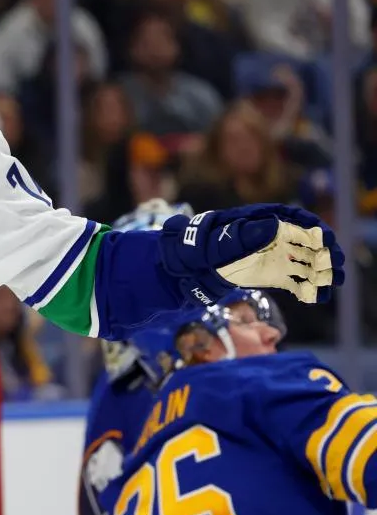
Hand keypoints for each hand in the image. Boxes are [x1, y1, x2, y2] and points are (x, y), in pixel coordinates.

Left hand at [159, 204, 343, 304]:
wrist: (178, 271)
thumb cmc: (193, 251)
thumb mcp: (214, 244)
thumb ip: (242, 237)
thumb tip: (273, 225)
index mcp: (252, 221)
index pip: (288, 217)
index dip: (309, 225)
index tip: (325, 237)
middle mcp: (264, 236)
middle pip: (300, 238)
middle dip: (322, 250)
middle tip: (337, 265)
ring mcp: (265, 255)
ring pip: (300, 260)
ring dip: (319, 270)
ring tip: (334, 283)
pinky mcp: (264, 274)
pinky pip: (289, 278)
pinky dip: (304, 287)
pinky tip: (317, 297)